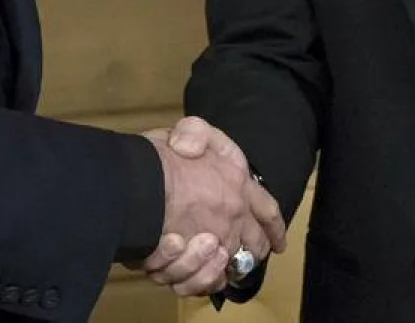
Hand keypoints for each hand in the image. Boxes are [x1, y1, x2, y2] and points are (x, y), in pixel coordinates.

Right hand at [137, 118, 285, 296]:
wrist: (135, 186)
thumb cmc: (159, 157)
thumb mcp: (187, 130)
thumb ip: (199, 134)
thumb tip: (194, 150)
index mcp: (239, 184)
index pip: (268, 211)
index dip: (274, 228)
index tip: (278, 242)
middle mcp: (234, 218)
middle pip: (254, 245)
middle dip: (250, 252)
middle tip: (238, 253)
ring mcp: (215, 244)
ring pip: (228, 268)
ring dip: (218, 265)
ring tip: (206, 254)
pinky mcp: (193, 265)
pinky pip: (202, 283)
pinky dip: (198, 280)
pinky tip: (189, 269)